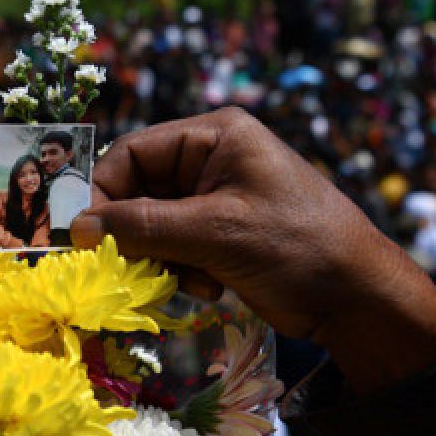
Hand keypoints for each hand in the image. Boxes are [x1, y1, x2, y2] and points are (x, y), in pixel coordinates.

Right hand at [72, 108, 435, 393]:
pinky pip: (176, 247)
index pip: (133, 153)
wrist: (358, 298)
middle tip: (134, 268)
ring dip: (160, 257)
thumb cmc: (297, 248)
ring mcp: (218, 199)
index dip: (104, 194)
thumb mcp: (216, 233)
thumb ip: (144, 227)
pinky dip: (181, 270)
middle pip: (140, 190)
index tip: (86, 238)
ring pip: (153, 225)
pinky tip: (210, 288)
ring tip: (190, 279)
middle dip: (136, 233)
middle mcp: (213, 160)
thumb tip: (77, 229)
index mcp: (215, 137)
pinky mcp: (223, 235)